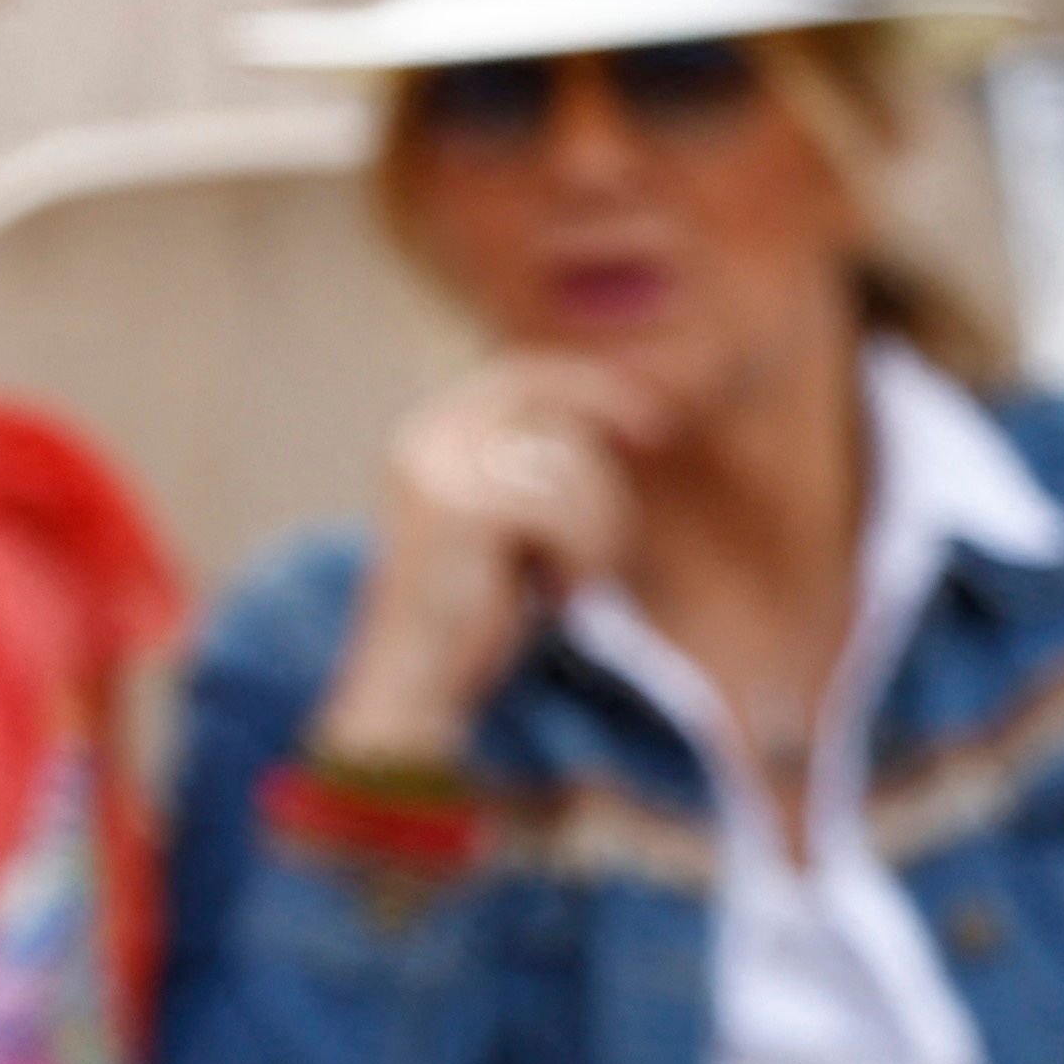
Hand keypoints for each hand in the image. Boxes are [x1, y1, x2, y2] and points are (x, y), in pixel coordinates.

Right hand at [310, 357, 672, 767]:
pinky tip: (552, 600)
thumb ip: (532, 458)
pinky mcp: (468, 511)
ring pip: (572, 466)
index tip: (650, 420)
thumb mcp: (498, 518)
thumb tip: (618, 399)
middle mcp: (425, 440)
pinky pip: (567, 510)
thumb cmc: (466, 612)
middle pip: (557, 415)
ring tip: (562, 586)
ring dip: (593, 535)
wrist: (412, 688)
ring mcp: (442, 472)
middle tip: (604, 546)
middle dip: (602, 480)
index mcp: (424, 435)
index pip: (523, 375)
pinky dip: (581, 560)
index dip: (592, 388)